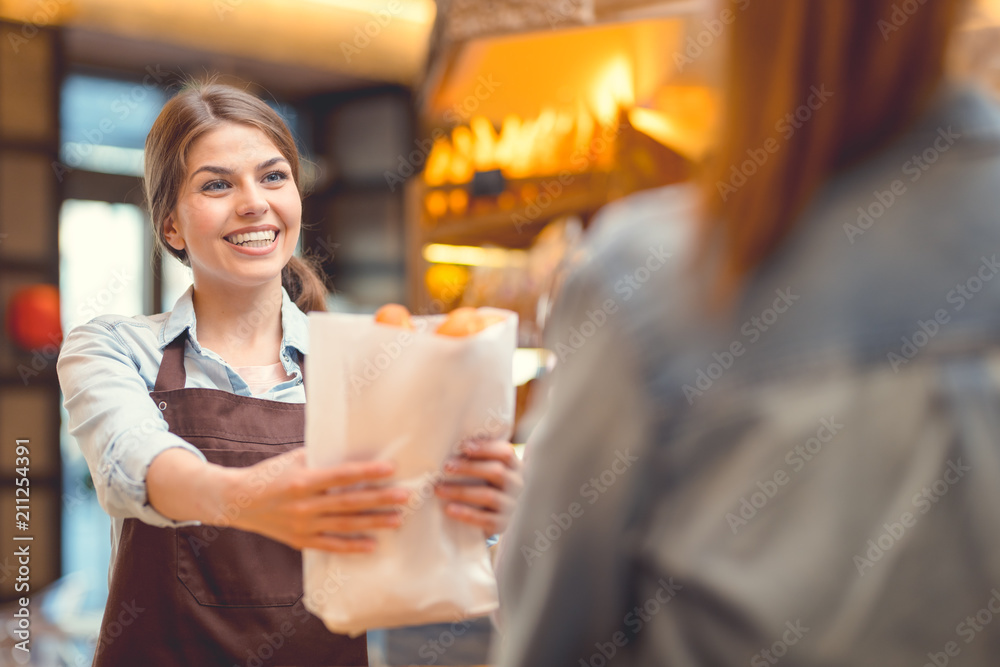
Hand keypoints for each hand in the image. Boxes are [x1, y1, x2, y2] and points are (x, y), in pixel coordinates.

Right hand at [224, 448, 409, 552]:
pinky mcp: (301, 540)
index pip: (341, 475)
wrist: (237, 501)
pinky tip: (372, 545)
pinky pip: (331, 545)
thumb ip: (321, 456)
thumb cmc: (270, 474)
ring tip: (397, 519)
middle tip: (405, 496)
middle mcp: (304, 505)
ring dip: (374, 523)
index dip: (367, 472)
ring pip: (345, 525)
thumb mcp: (293, 459)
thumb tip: (353, 447)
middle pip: (349, 502)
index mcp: (302, 480)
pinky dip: (352, 546)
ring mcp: (303, 525)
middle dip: (380, 499)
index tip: (391, 469)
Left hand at [435, 439, 523, 535]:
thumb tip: (450, 443)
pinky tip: (449, 509)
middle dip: (469, 468)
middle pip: (497, 472)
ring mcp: (511, 506)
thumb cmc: (482, 484)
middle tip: (446, 467)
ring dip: (461, 491)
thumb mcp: (484, 469)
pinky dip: (466, 514)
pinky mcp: (502, 524)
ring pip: (489, 496)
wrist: (488, 516)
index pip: (505, 453)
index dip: (485, 448)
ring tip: (439, 489)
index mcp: (514, 467)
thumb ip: (476, 457)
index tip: (463, 446)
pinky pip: (485, 520)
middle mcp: (516, 485)